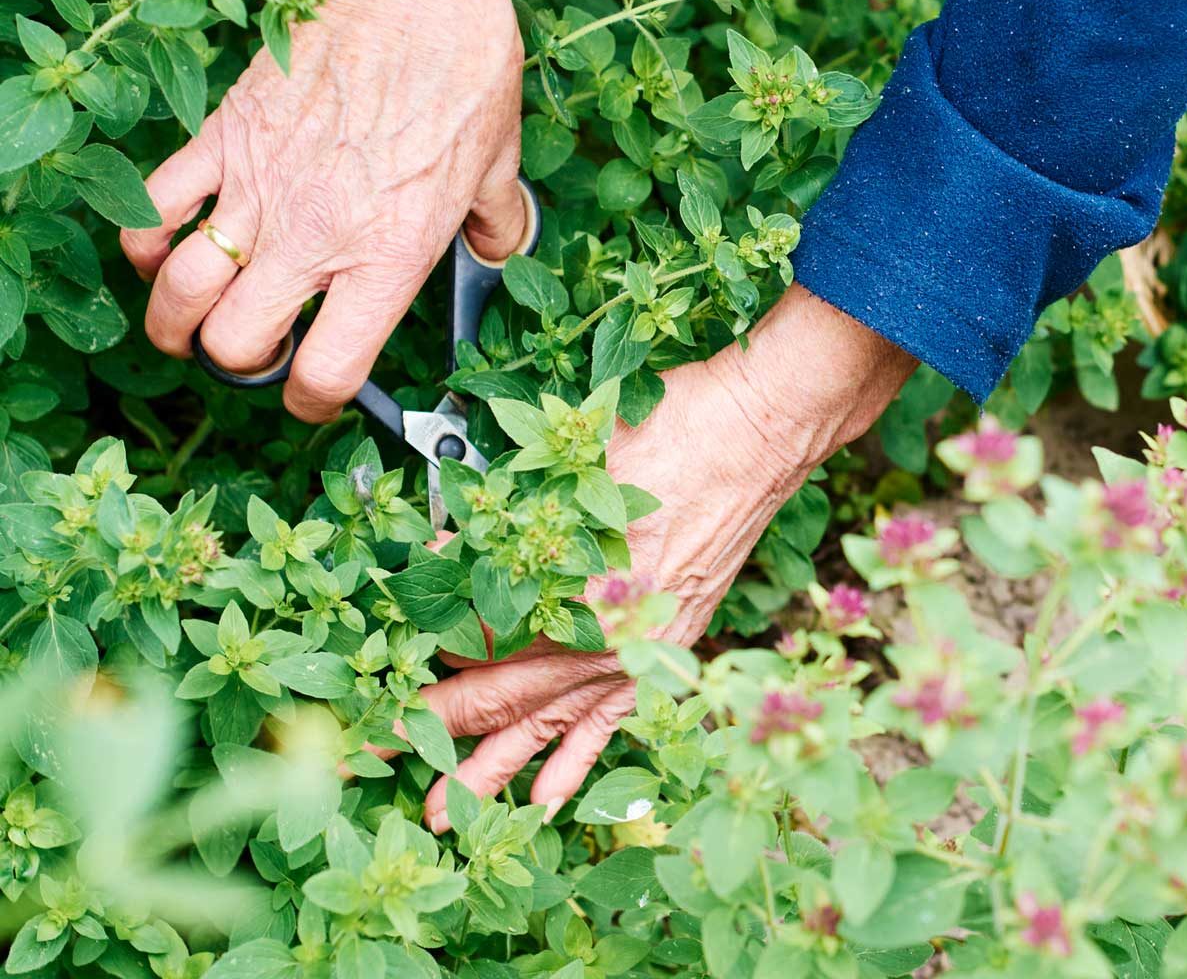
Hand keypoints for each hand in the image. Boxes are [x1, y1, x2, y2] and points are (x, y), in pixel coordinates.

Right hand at [120, 0, 523, 422]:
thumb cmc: (464, 67)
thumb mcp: (500, 164)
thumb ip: (497, 224)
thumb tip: (499, 247)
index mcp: (388, 257)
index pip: (327, 373)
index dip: (316, 403)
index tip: (316, 393)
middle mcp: (316, 238)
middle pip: (236, 345)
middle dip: (240, 365)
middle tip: (258, 351)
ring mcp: (260, 188)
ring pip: (179, 292)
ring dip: (175, 322)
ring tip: (190, 324)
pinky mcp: (224, 137)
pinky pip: (153, 207)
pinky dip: (145, 239)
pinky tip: (164, 245)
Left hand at [414, 286, 915, 830]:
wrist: (756, 434)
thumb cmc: (671, 431)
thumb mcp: (573, 464)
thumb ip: (503, 522)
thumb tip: (436, 557)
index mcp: (573, 586)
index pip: (476, 641)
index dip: (421, 654)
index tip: (377, 671)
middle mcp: (602, 636)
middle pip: (499, 696)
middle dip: (431, 729)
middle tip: (371, 755)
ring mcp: (635, 652)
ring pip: (546, 727)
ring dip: (491, 771)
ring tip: (443, 813)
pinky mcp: (663, 653)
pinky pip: (611, 726)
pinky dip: (577, 765)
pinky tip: (547, 802)